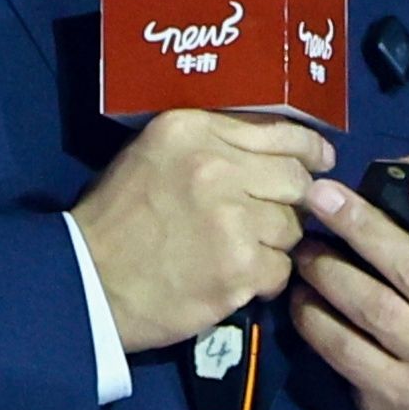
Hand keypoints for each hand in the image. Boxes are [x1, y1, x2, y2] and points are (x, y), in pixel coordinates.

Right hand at [71, 109, 333, 353]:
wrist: (88, 281)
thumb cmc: (119, 217)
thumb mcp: (154, 153)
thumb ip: (211, 140)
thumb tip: (277, 146)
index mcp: (193, 128)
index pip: (279, 130)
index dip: (308, 149)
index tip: (320, 161)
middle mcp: (215, 166)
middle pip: (295, 179)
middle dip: (293, 200)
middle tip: (277, 215)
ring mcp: (230, 219)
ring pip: (292, 226)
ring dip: (275, 242)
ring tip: (244, 250)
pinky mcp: (237, 268)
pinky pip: (281, 268)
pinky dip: (265, 277)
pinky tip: (238, 279)